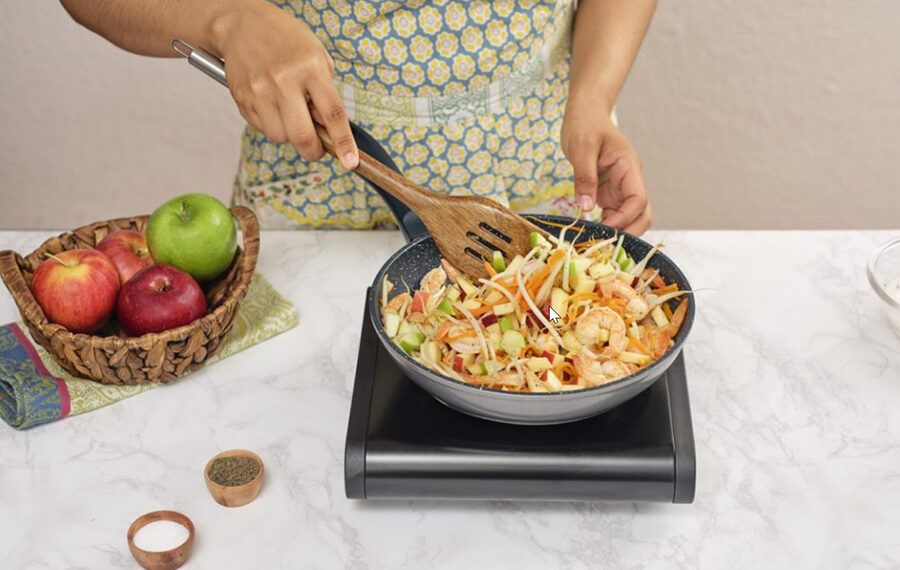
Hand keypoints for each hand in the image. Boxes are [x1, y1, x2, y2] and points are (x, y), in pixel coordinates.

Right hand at [212, 1, 357, 167]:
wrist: (242, 24)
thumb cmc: (286, 40)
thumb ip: (325, 91)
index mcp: (311, 68)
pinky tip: (272, 105)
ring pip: (280, 137)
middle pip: (302, 136)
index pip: (332, 114)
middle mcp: (284, 80)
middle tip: (316, 148)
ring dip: (289, 134)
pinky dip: (271, 125)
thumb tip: (326, 127)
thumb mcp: (317, 56)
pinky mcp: (242, 98)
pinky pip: (262, 128)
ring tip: (289, 112)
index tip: (350, 161)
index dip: (343, 142)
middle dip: (313, 150)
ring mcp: (260, 90)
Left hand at [560, 102, 650, 234]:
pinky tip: (590, 231)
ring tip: (595, 240)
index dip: (624, 218)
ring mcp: (621, 188)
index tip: (604, 228)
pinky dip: (606, 226)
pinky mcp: (609, 193)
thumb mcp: (581, 147)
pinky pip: (614, 215)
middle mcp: (630, 180)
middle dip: (629, 231)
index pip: (638, 199)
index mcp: (629, 167)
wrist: (585, 114)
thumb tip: (586, 206)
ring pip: (630, 218)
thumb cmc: (585, 125)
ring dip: (617, 231)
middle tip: (604, 243)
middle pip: (642, 214)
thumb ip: (585, 176)